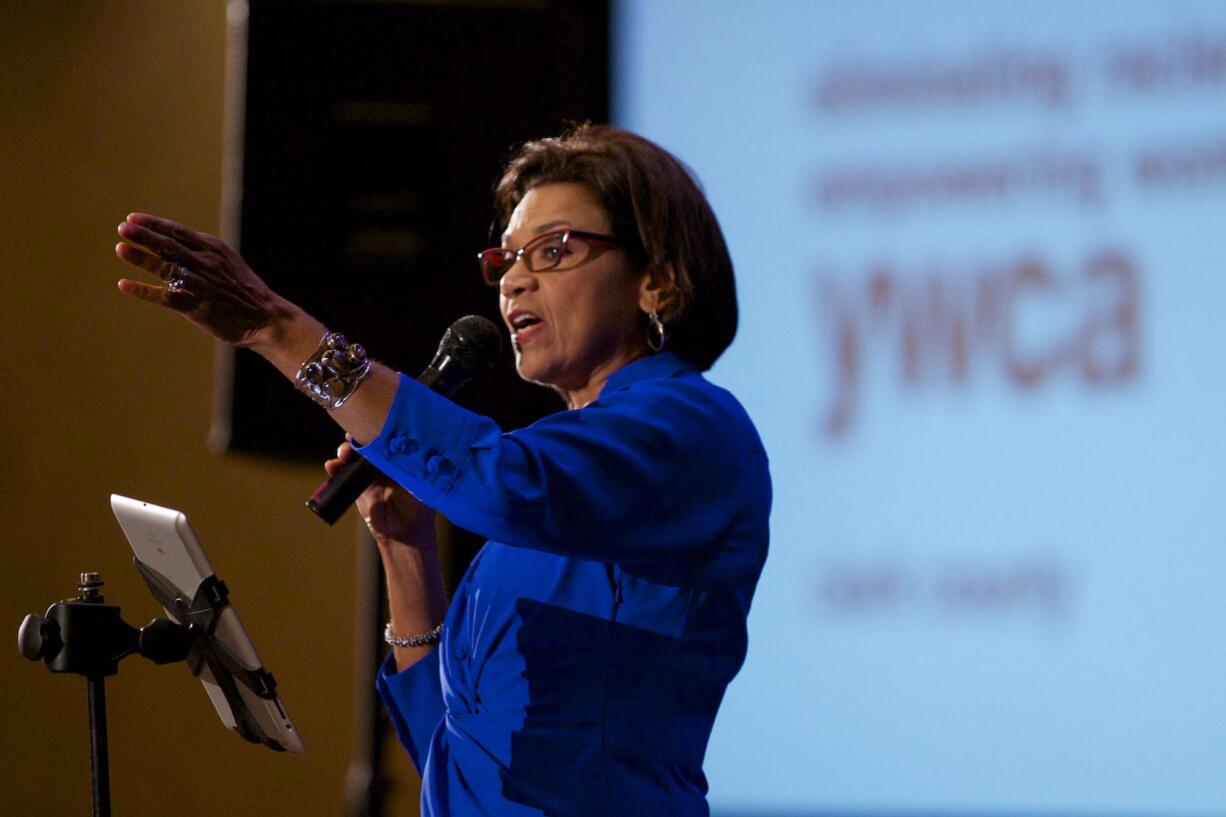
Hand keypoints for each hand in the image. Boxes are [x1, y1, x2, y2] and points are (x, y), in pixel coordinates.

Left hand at [114, 212, 297, 347]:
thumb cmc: (246, 291)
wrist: (268, 318)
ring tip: (121, 248)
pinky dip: (144, 291)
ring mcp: (202, 285)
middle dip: (145, 236)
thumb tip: (175, 240)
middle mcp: (207, 264)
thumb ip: (204, 252)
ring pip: (167, 268)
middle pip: (170, 246)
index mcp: (214, 250)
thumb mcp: (229, 262)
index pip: (179, 232)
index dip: (154, 224)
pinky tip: (124, 285)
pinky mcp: (198, 308)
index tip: (133, 218)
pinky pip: (166, 297)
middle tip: (123, 228)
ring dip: (142, 258)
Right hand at [325, 437, 436, 546]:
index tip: (370, 422)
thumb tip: (401, 449)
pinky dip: (335, 467)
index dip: (376, 427)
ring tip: (343, 455)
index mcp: (401, 455)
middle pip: (366, 441)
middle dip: (358, 437)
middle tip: (353, 438)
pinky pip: (342, 473)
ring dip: (344, 450)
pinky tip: (332, 467)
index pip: (386, 434)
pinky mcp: (356, 485)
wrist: (405, 531)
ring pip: (352, 454)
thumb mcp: (418, 481)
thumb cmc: (419, 504)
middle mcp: (384, 460)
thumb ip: (409, 465)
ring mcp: (368, 472)